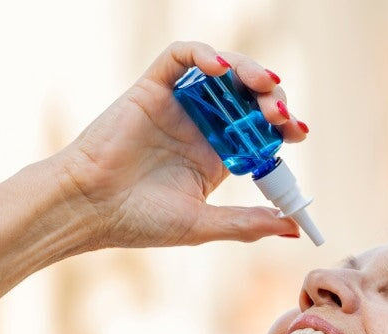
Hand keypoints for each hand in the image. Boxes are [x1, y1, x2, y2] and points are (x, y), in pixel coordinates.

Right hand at [55, 41, 308, 248]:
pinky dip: (203, 53)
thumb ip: (249, 223)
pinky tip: (219, 68)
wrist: (90, 210)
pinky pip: (180, 57)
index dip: (283, 125)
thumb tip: (293, 227)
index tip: (297, 131)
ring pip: (224, 71)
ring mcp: (179, 106)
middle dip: (271, 99)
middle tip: (279, 114)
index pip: (261, 130)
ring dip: (249, 71)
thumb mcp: (204, 225)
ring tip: (262, 85)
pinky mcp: (152, 88)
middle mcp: (202, 126)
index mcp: (218, 156)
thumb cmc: (140, 222)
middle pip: (249, 97)